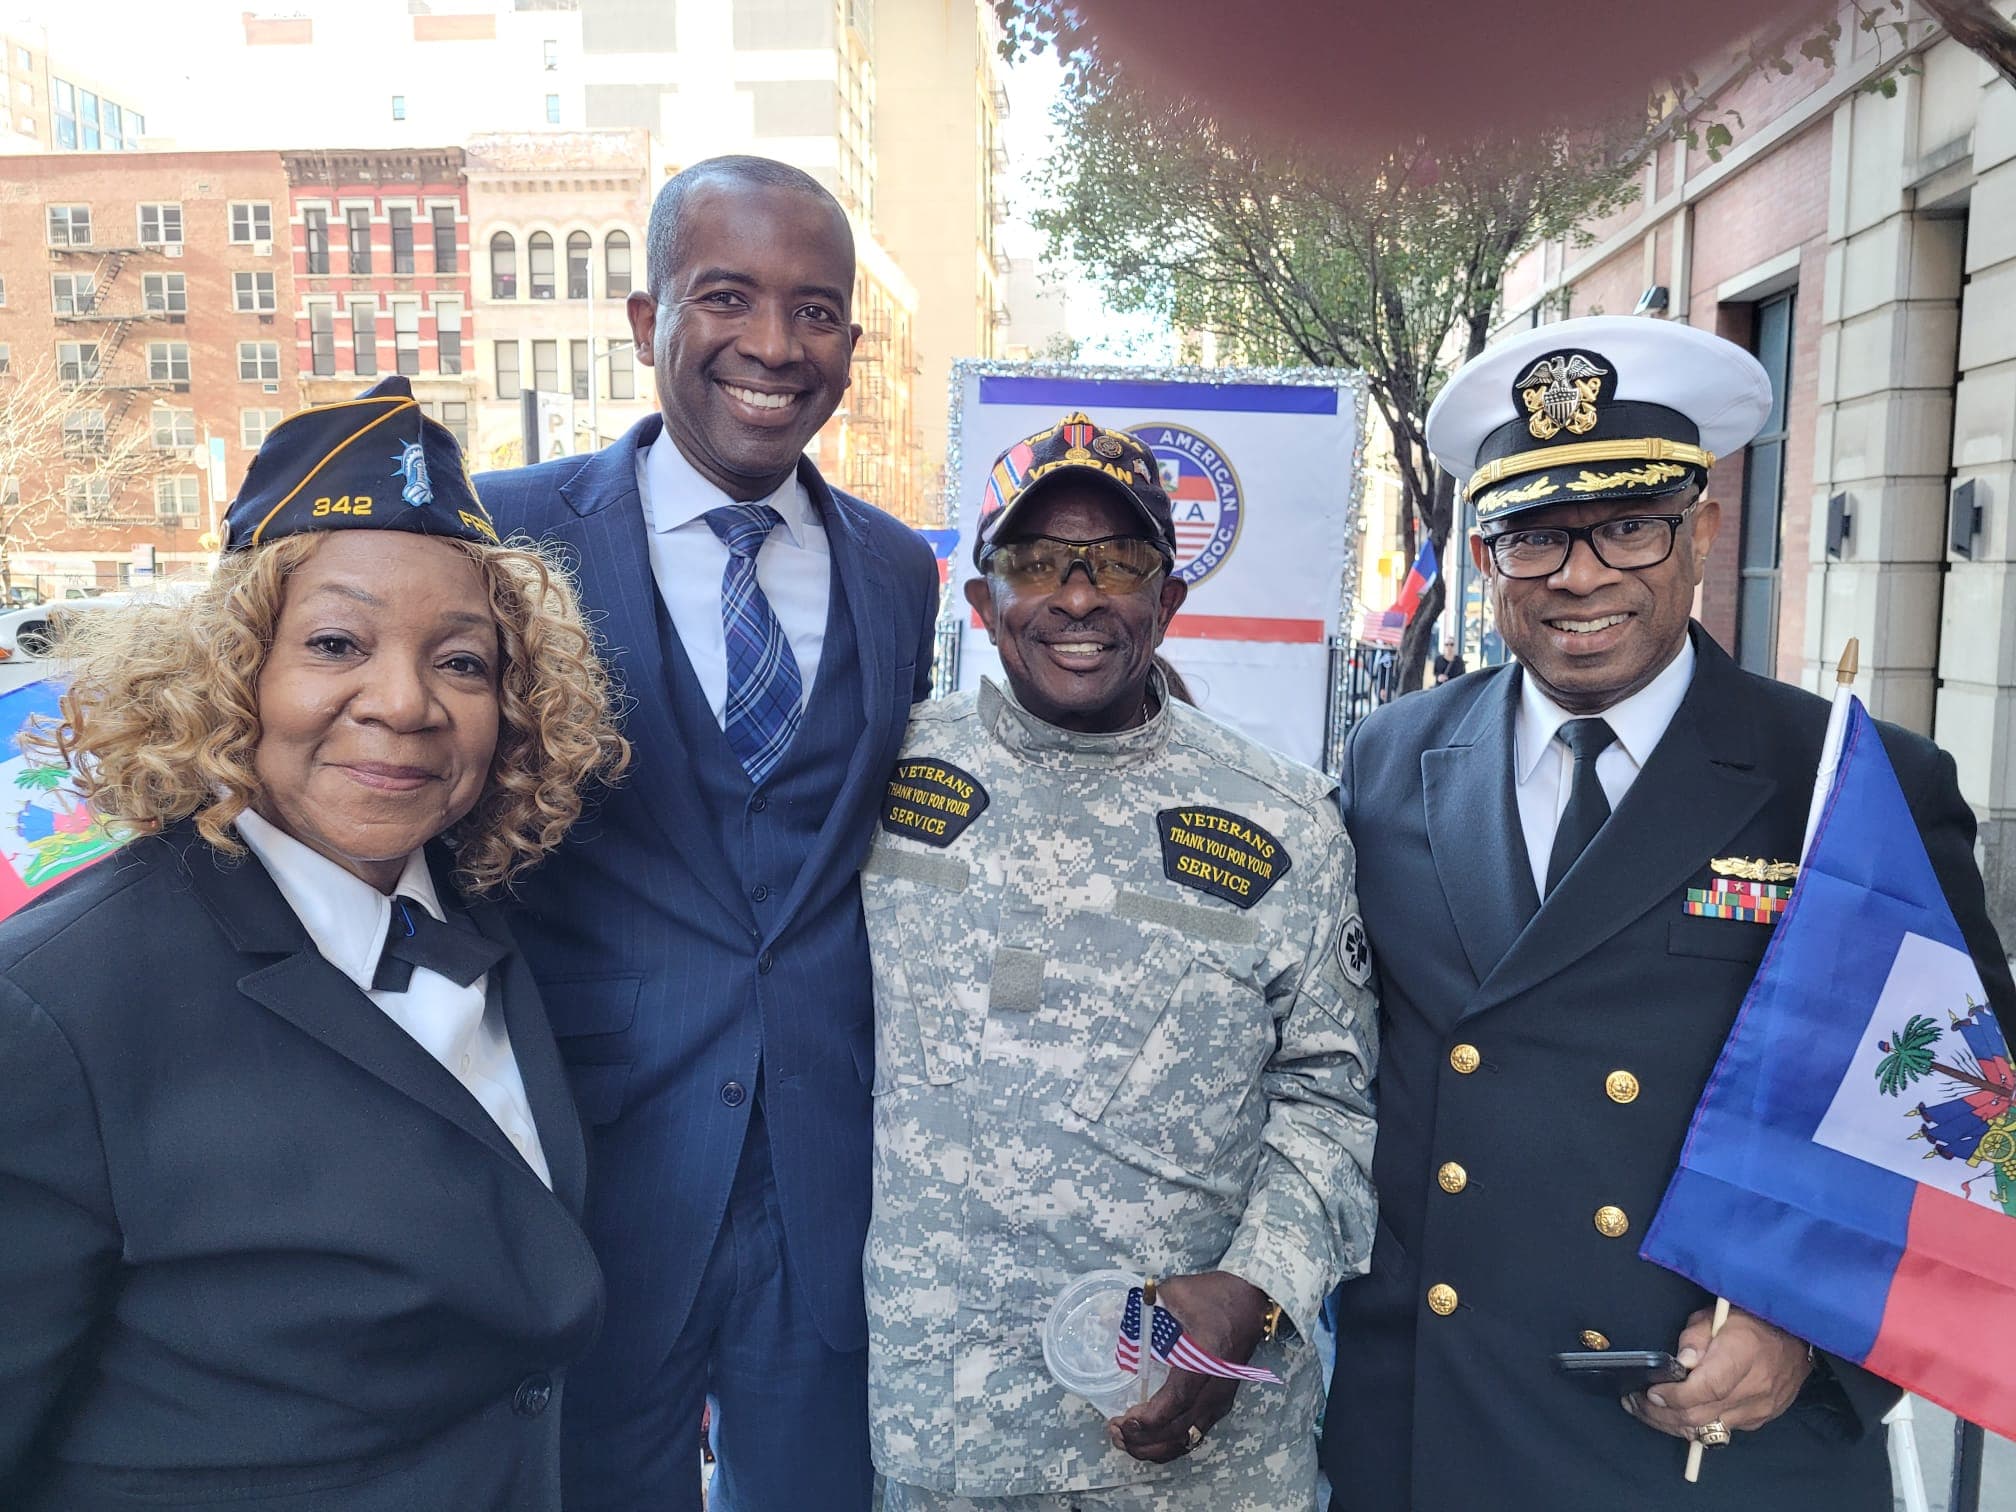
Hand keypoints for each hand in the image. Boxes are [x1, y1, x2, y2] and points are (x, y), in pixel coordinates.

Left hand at [1105, 1270, 1267, 1463]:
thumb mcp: (1177, 1291)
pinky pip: (1195, 1435)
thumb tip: (1105, 1317)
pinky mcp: (1221, 1404)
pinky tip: (1147, 1442)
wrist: (1251, 1301)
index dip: (1151, 1417)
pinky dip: (1169, 1445)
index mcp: (1207, 1358)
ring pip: (1188, 1439)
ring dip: (1154, 1447)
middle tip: (1115, 1431)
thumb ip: (1143, 1305)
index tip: (1124, 1419)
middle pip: (1180, 1428)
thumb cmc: (1214, 1295)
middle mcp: (1217, 1386)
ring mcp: (1221, 1399)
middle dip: (1144, 1437)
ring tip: (1124, 1440)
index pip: (1179, 1399)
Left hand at [1623, 1305, 1811, 1439]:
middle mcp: (1753, 1388)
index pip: (1705, 1388)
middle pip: (1701, 1416)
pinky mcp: (1759, 1419)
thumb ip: (1694, 1337)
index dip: (1673, 1396)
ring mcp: (1759, 1408)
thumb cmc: (1752, 1320)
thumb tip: (1680, 1362)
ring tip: (1647, 1411)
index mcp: (1742, 1355)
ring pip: (1708, 1430)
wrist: (1796, 1338)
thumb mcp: (1717, 1314)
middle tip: (1635, 1403)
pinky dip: (1696, 1425)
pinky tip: (1676, 1414)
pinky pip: (1721, 1431)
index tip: (1650, 1392)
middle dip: (1661, 1414)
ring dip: (1673, 1424)